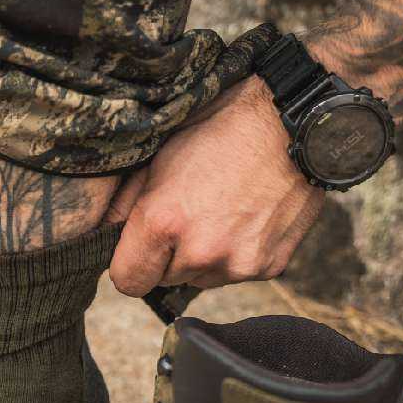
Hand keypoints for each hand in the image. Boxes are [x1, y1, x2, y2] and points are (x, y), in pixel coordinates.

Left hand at [107, 76, 324, 295]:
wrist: (297, 122)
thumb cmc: (224, 126)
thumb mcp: (161, 153)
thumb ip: (127, 203)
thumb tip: (105, 234)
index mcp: (164, 221)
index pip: (127, 280)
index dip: (130, 262)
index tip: (140, 245)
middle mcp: (200, 251)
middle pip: (165, 280)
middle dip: (169, 255)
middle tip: (190, 213)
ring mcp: (238, 264)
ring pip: (201, 278)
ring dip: (203, 256)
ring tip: (221, 210)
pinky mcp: (268, 267)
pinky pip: (236, 272)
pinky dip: (237, 252)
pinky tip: (247, 216)